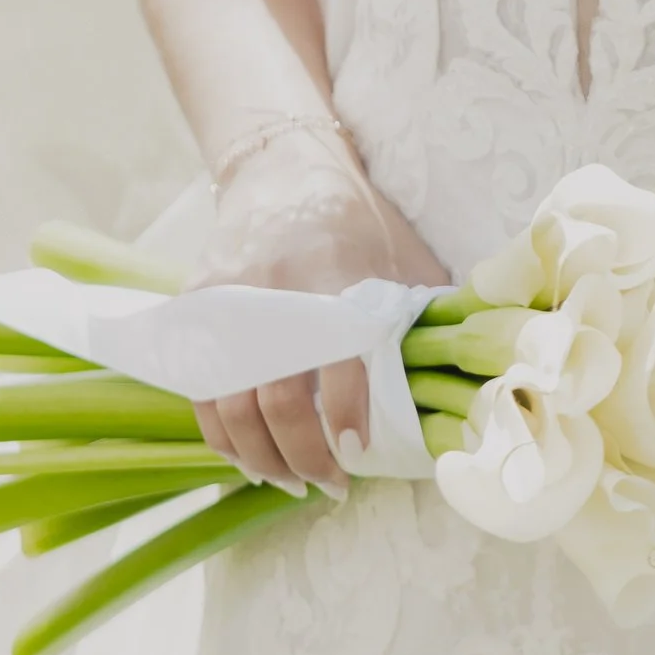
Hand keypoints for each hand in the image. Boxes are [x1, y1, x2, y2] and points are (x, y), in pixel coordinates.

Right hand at [186, 137, 446, 493]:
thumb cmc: (358, 219)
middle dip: (305, 454)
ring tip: (293, 482)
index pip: (340, 360)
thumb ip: (421, 313)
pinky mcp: (196, 313)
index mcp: (334, 277)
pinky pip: (201, 393)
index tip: (359, 451)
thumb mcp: (402, 255)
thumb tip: (457, 378)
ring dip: (262, 458)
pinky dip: (223, 437)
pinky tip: (252, 459)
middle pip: (279, 398)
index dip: (349, 413)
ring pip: (233, 407)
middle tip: (331, 484)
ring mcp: (227, 305)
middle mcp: (274, 294)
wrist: (282, 169)